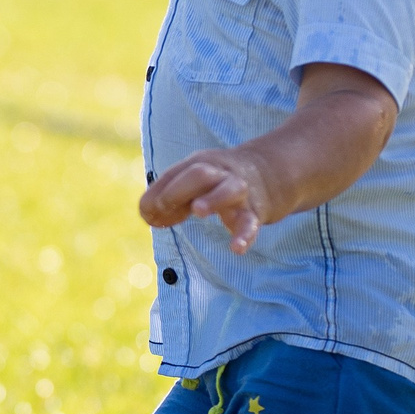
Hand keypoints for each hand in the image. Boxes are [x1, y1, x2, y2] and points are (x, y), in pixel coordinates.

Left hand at [139, 147, 273, 253]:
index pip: (175, 174)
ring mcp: (239, 192)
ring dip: (213, 198)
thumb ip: (167, 197)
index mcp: (200, 165)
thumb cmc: (215, 182)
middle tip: (163, 206)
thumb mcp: (190, 182)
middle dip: (178, 189)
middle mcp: (220, 174)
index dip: (159, 191)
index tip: (147, 210)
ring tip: (198, 210)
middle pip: (200, 173)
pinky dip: (244, 235)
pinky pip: (250, 223)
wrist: (268, 174)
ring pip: (230, 189)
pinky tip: (236, 248)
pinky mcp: (254, 213)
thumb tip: (148, 215)